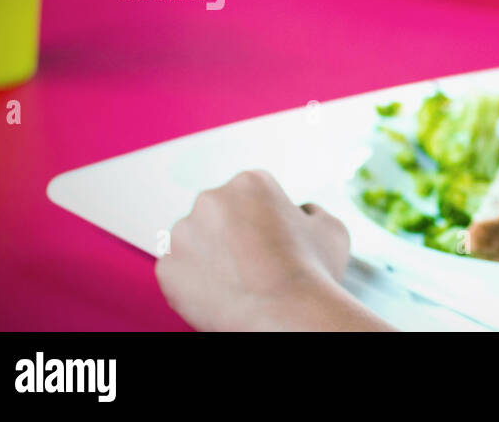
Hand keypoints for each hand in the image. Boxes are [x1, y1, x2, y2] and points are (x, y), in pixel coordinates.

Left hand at [156, 170, 391, 330]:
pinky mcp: (167, 268)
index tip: (279, 244)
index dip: (270, 221)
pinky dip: (196, 284)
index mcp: (250, 182)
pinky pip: (179, 272)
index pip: (254, 195)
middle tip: (259, 265)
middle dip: (235, 234)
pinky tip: (224, 295)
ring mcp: (183, 234)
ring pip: (196, 242)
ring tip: (242, 284)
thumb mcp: (332, 228)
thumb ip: (311, 212)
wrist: (287, 316)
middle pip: (220, 214)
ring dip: (213, 257)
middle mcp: (210, 199)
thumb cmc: (314, 272)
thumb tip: (301, 212)